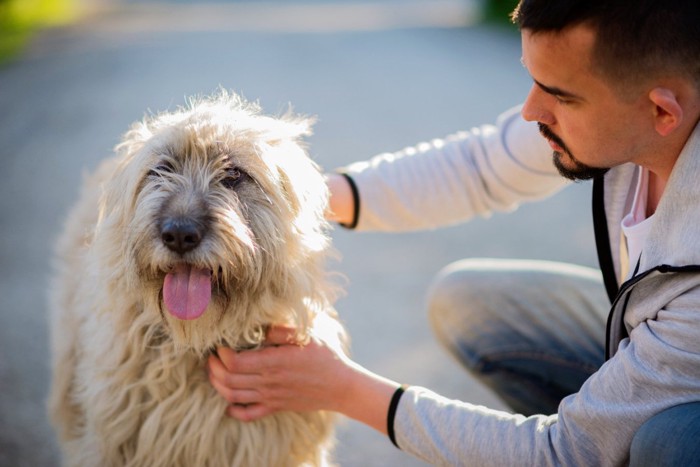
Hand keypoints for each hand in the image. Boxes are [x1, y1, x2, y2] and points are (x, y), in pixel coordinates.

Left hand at [207, 325, 352, 420]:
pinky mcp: (276, 406)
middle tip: (212, 357)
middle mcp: (268, 382)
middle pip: (228, 379)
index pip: (234, 363)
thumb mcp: (305, 335)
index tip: (221, 344)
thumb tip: (258, 326)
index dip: (222, 354)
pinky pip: (248, 414)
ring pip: (233, 396)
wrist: (341, 386)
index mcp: (273, 362)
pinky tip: (229, 401)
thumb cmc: (325, 356)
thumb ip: (279, 331)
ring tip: (216, 372)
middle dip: (214, 368)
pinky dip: (233, 410)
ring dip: (218, 385)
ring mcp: (270, 397)